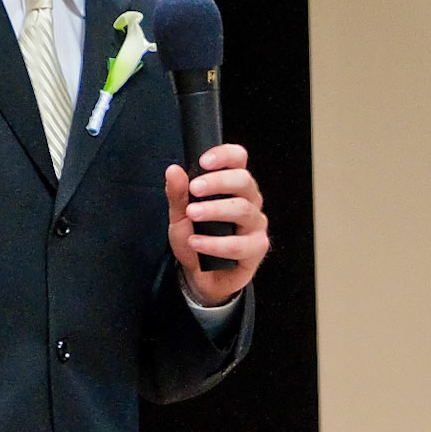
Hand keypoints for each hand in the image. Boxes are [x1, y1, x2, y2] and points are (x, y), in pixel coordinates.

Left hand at [166, 144, 268, 302]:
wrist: (201, 276)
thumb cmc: (196, 239)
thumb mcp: (180, 216)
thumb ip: (177, 194)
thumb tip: (173, 170)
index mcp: (234, 187)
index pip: (238, 159)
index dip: (224, 155)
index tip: (203, 161)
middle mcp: (250, 202)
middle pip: (244, 181)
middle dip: (217, 182)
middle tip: (193, 190)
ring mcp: (255, 225)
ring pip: (243, 210)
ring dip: (214, 211)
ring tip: (192, 216)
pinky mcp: (257, 249)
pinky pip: (239, 244)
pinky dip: (215, 244)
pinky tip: (197, 243)